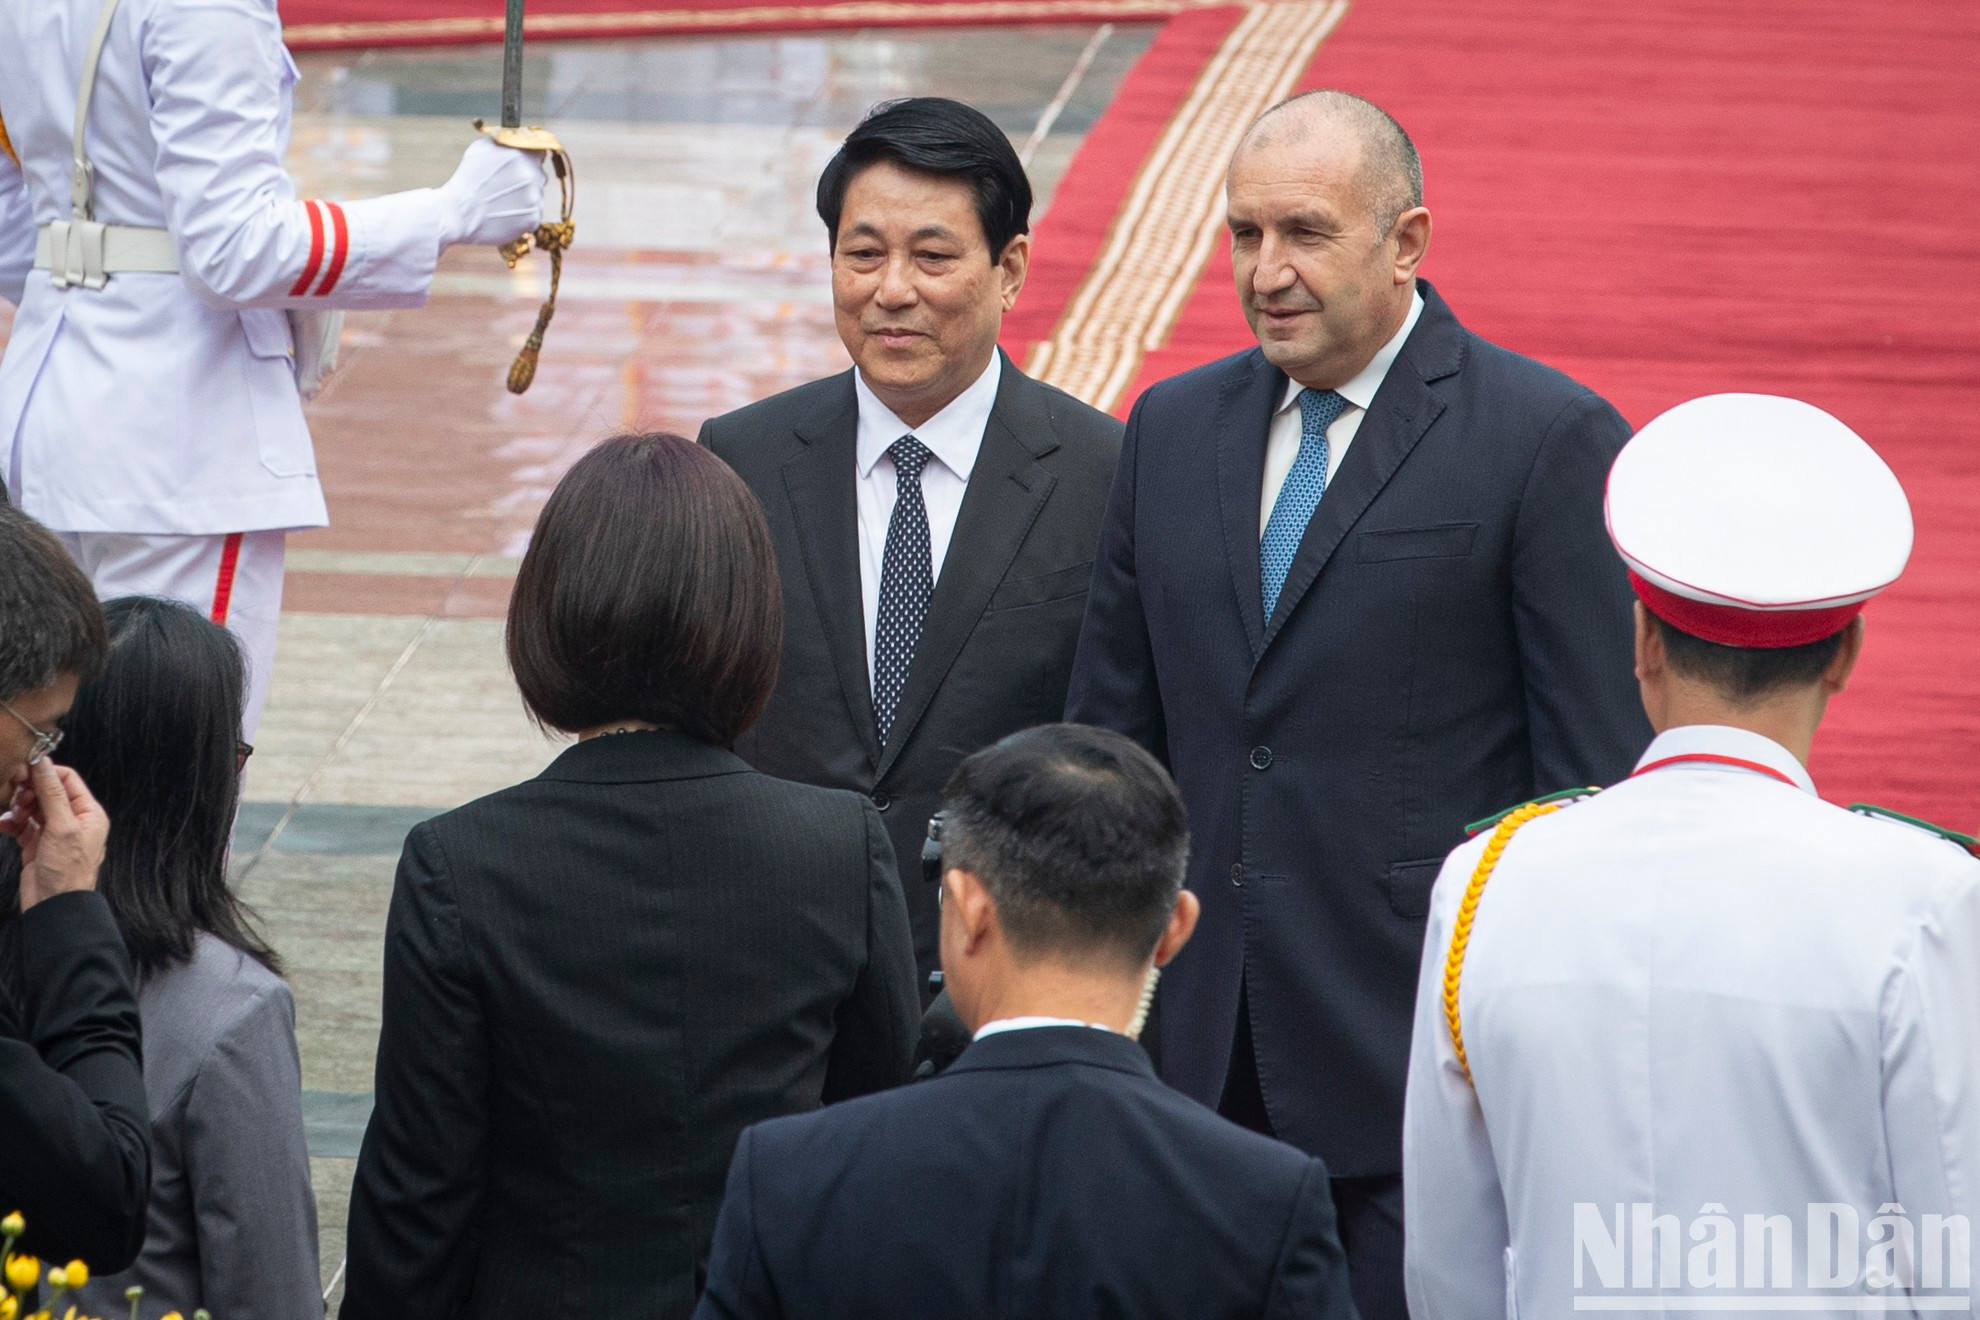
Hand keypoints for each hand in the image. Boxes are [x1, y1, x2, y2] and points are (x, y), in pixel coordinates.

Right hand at [0, 758, 109, 910]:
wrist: (55, 906)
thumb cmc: (67, 870)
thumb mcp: (62, 827)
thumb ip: (52, 794)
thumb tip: (43, 764)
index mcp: (88, 813)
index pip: (67, 779)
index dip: (45, 773)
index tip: (23, 771)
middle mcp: (73, 820)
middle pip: (47, 791)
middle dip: (28, 791)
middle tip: (16, 797)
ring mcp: (53, 832)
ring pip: (32, 807)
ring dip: (18, 807)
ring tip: (13, 816)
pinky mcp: (36, 844)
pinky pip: (21, 825)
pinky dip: (11, 823)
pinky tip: (3, 825)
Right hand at [439, 136, 547, 247]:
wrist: (459, 214)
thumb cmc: (467, 180)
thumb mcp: (481, 149)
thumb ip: (504, 141)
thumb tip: (517, 137)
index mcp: (520, 155)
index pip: (539, 151)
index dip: (531, 156)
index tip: (524, 162)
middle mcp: (532, 175)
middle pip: (539, 174)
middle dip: (527, 178)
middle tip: (506, 186)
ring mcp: (534, 199)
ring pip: (537, 195)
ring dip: (525, 197)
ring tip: (502, 201)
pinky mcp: (533, 219)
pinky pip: (534, 213)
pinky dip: (523, 214)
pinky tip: (506, 213)